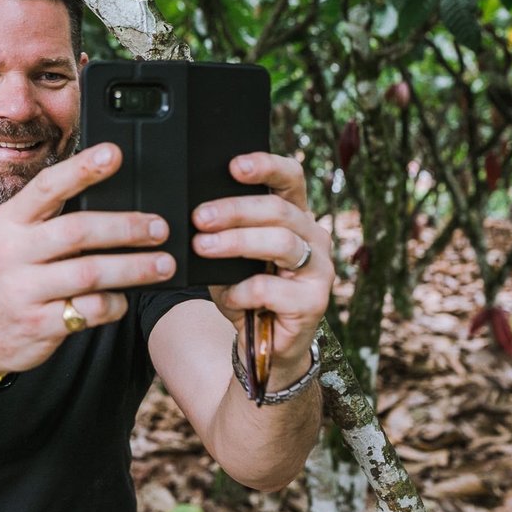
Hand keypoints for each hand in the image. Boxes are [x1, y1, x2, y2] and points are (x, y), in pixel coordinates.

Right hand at [0, 143, 175, 373]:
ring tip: (163, 264)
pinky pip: (89, 310)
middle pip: (77, 231)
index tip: (114, 154)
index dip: (81, 168)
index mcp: (9, 221)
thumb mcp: (13, 238)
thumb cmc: (7, 275)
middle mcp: (12, 252)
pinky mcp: (38, 324)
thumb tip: (112, 198)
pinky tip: (123, 299)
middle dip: (125, 228)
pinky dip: (114, 303)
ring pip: (89, 274)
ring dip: (134, 268)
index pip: (47, 187)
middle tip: (159, 227)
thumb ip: (49, 218)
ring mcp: (23, 290)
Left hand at [195, 153, 332, 381]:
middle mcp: (314, 236)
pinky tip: (228, 296)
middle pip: (278, 210)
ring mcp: (319, 269)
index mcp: (295, 215)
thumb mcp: (230, 255)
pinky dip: (242, 291)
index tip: (233, 166)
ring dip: (235, 243)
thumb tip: (192, 211)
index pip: (290, 177)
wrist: (266, 345)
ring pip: (279, 242)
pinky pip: (271, 288)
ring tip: (203, 247)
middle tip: (199, 217)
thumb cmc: (246, 289)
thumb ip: (221, 231)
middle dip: (234, 210)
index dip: (266, 166)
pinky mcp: (314, 302)